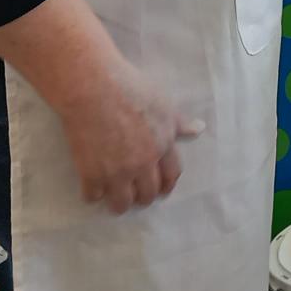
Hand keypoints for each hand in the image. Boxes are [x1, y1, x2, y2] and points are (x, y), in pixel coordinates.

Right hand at [57, 59, 199, 214]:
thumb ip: (178, 122)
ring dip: (120, 203)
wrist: (94, 87)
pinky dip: (94, 195)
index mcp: (162, 146)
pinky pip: (93, 197)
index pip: (171, 176)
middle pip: (147, 194)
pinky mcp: (91, 174)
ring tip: (114, 196)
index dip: (166, 185)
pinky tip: (93, 188)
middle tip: (135, 194)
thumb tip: (199, 129)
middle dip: (143, 197)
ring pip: (122, 203)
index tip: (160, 190)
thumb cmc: (131, 88)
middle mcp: (142, 163)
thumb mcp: (163, 103)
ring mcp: (117, 171)